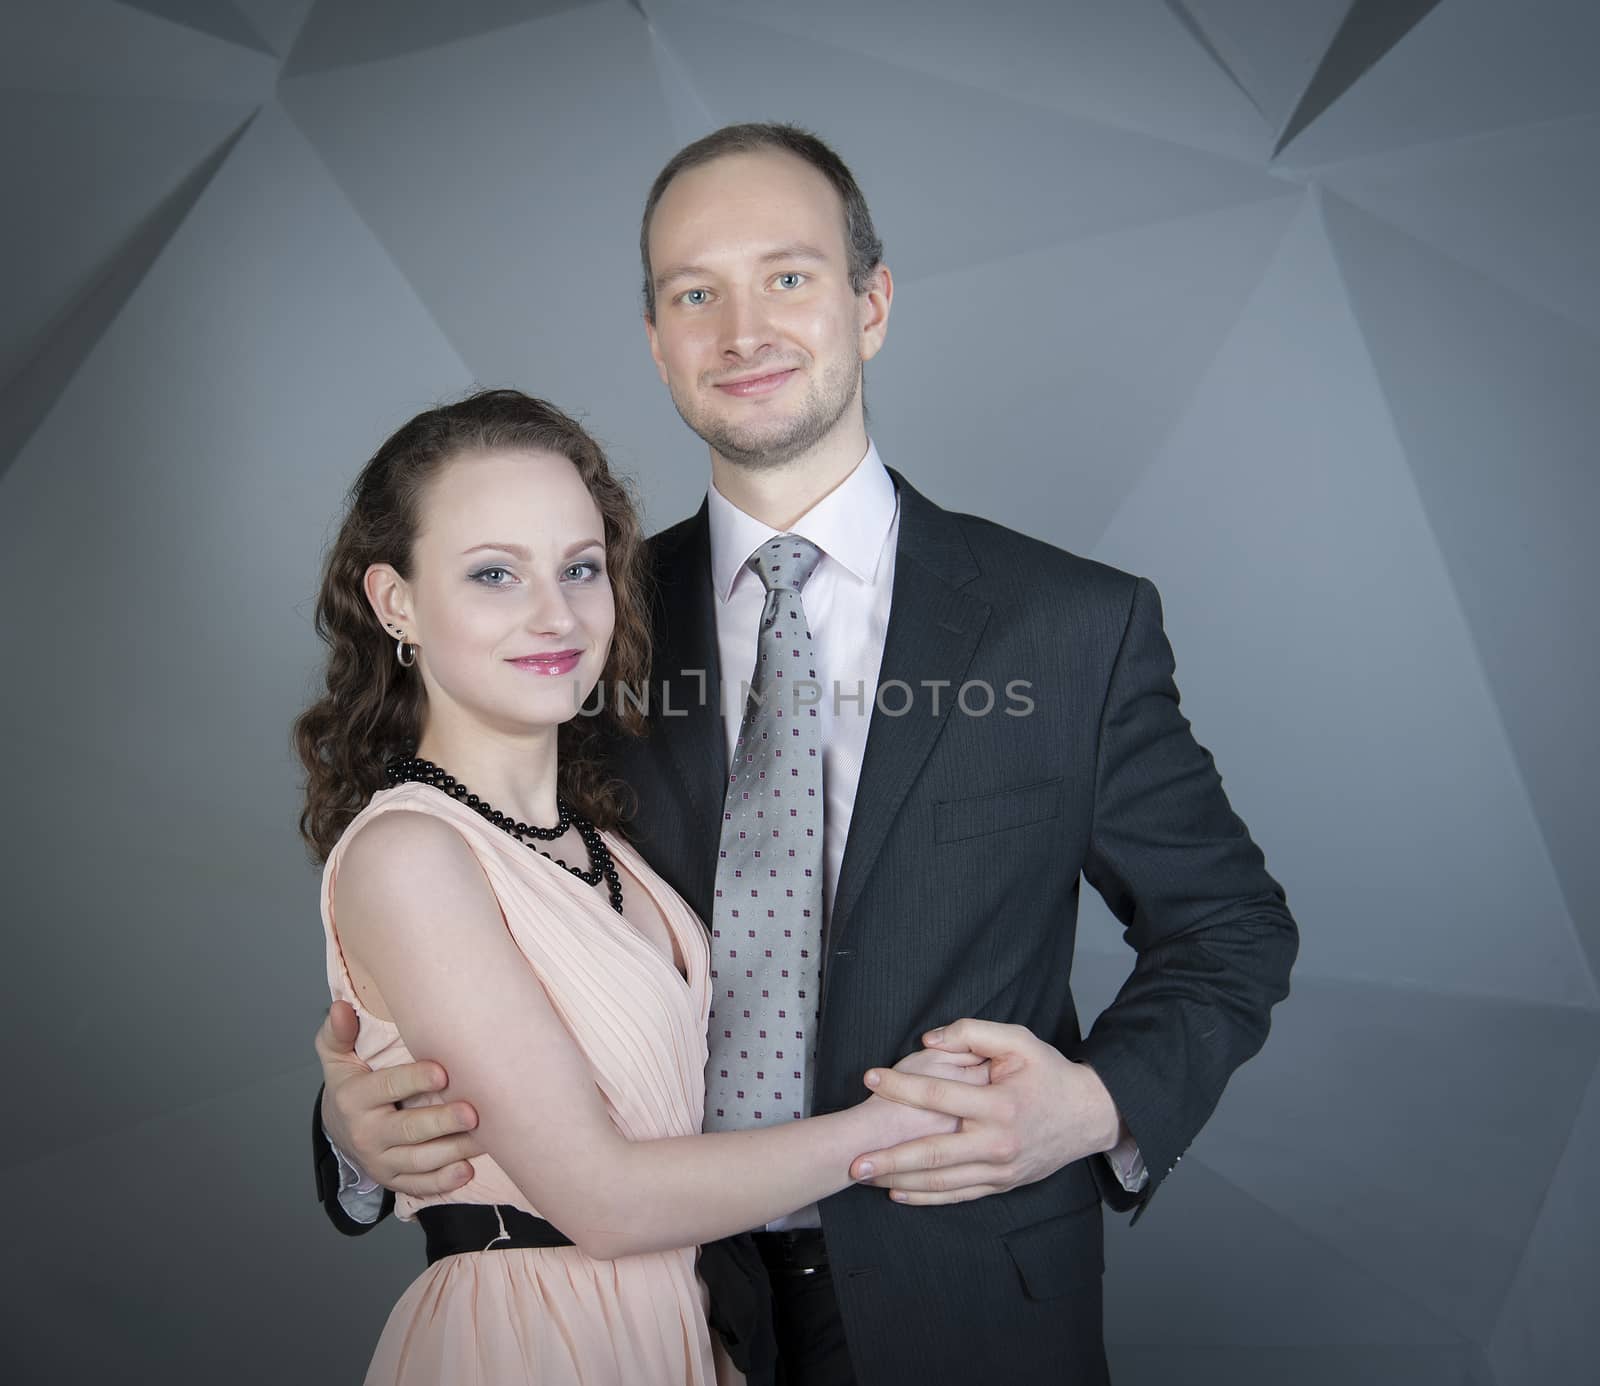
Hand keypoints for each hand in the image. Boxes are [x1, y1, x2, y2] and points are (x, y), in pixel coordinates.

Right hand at [316, 1000, 483, 1196]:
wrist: (339, 1127)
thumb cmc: (350, 1082)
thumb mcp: (337, 1056)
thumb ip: (338, 1033)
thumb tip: (340, 1008)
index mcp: (354, 1098)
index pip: (386, 1088)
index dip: (414, 1080)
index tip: (443, 1072)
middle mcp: (366, 1133)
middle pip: (407, 1129)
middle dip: (441, 1122)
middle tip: (473, 1112)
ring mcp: (381, 1160)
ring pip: (419, 1160)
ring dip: (453, 1150)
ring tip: (485, 1137)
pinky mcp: (394, 1179)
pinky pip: (419, 1185)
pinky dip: (443, 1182)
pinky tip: (467, 1170)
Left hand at [850, 1019, 1122, 1205]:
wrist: (1089, 1116)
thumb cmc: (1049, 1074)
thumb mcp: (1019, 1040)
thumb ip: (972, 1033)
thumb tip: (928, 1039)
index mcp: (1000, 1104)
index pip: (939, 1094)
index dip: (901, 1086)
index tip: (870, 1078)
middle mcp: (998, 1142)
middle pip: (933, 1153)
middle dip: (890, 1158)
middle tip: (854, 1161)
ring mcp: (1000, 1169)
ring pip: (942, 1181)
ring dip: (901, 1181)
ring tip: (865, 1179)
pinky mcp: (1002, 1184)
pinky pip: (958, 1195)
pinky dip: (927, 1198)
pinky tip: (898, 1193)